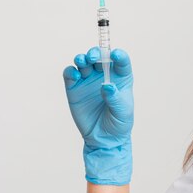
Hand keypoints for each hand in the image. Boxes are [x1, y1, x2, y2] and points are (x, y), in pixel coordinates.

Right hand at [63, 47, 133, 184]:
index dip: (119, 55)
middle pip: (100, 56)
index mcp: (121, 78)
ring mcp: (88, 80)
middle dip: (96, 53)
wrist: (104, 140)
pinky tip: (75, 75)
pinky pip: (70, 74)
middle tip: (93, 57)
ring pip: (83, 62)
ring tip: (83, 62)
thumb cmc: (118, 124)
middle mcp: (104, 75)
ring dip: (82, 58)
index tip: (115, 54)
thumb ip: (115, 98)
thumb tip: (107, 86)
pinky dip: (71, 71)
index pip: (121, 61)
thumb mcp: (122, 112)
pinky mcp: (74, 87)